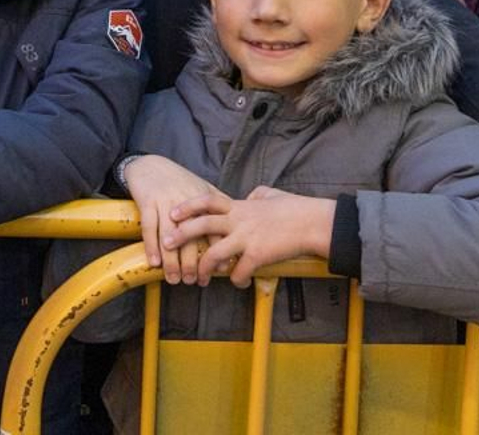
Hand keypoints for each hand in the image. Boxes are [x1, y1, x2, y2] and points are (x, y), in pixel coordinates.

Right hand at [124, 155, 225, 284]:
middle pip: (192, 237)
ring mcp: (166, 202)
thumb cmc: (178, 181)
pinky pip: (149, 227)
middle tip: (194, 281)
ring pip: (170, 236)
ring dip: (172, 261)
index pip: (215, 229)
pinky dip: (152, 246)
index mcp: (203, 200)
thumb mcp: (202, 189)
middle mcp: (186, 203)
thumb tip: (238, 225)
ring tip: (175, 279)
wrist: (150, 165)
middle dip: (193, 263)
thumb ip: (219, 205)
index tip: (220, 270)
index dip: (218, 251)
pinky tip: (154, 262)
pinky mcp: (147, 202)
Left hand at [167, 187, 335, 288]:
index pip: (207, 201)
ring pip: (214, 254)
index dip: (187, 206)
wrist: (312, 222)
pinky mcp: (258, 255)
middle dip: (181, 235)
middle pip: (202, 225)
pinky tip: (238, 283)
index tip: (172, 213)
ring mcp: (247, 238)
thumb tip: (250, 196)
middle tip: (166, 243)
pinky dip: (235, 280)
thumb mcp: (270, 194)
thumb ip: (255, 196)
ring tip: (198, 278)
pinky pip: (238, 272)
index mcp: (240, 206)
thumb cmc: (294, 208)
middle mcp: (239, 220)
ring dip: (203, 268)